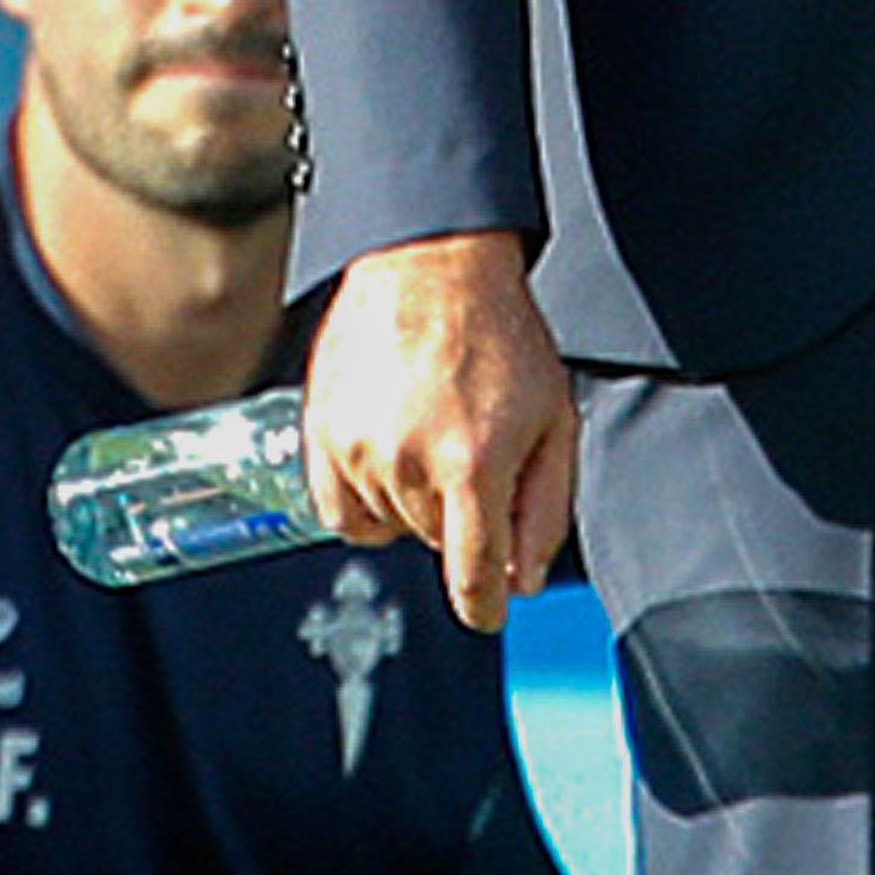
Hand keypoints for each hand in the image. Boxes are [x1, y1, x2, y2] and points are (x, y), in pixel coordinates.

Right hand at [303, 229, 576, 631]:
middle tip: (475, 454)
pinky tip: (390, 462)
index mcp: (472, 464)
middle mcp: (407, 462)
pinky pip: (339, 510)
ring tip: (434, 435)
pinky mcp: (320, 432)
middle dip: (462, 517)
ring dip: (414, 502)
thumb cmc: (503, 337)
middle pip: (434, 542)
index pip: (473, 572)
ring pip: (389, 525)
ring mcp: (356, 448)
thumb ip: (543, 509)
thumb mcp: (555, 421)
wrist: (433, 263)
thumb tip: (521, 583)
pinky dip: (366, 502)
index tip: (488, 612)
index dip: (484, 603)